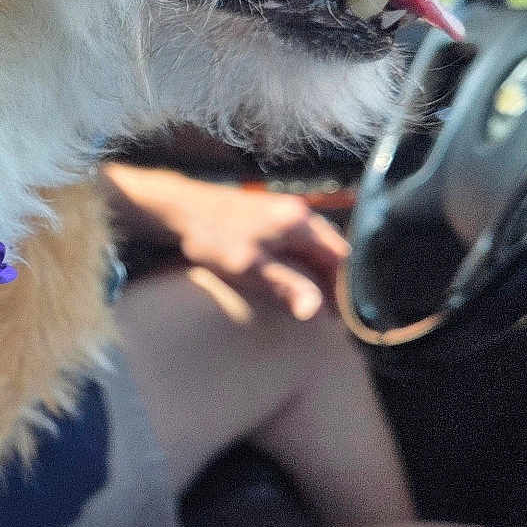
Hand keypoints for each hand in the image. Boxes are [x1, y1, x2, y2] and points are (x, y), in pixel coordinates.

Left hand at [100, 164, 347, 319]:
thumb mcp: (248, 266)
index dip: (346, 289)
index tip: (344, 317)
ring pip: (317, 246)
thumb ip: (284, 285)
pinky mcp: (270, 215)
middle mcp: (299, 212)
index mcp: (300, 222)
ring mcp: (285, 211)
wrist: (180, 209)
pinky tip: (299, 279)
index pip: (341, 258)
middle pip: (333, 250)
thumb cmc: (212, 238)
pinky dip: (306, 262)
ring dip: (321, 272)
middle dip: (337, 282)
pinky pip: (301, 242)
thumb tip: (316, 310)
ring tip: (321, 301)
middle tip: (336, 313)